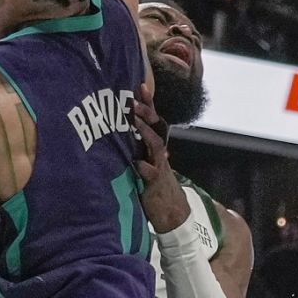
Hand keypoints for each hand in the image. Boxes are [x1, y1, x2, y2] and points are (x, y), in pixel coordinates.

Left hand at [132, 86, 190, 233]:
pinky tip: (136, 162)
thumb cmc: (156, 186)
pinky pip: (150, 172)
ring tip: (135, 121)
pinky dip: (143, 167)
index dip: (148, 103)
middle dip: (147, 111)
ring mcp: (159, 165)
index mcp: (155, 147)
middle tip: (135, 99)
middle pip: (156, 126)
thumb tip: (126, 131)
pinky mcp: (155, 182)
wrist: (172, 212)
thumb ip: (140, 148)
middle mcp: (159, 152)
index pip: (153, 120)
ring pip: (155, 144)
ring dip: (145, 131)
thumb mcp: (148, 163)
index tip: (141, 86)